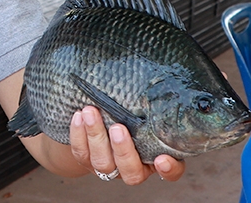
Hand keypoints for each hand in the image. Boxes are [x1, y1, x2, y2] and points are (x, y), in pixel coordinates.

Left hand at [67, 106, 183, 183]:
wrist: (101, 124)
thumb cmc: (132, 112)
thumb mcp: (145, 109)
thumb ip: (152, 105)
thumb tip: (154, 78)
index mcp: (156, 156)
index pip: (172, 171)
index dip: (169, 169)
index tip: (162, 159)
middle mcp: (134, 167)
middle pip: (132, 172)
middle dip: (123, 150)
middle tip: (118, 128)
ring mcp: (110, 167)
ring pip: (103, 163)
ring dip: (96, 136)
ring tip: (90, 112)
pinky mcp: (88, 162)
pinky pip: (81, 153)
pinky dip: (78, 135)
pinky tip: (78, 116)